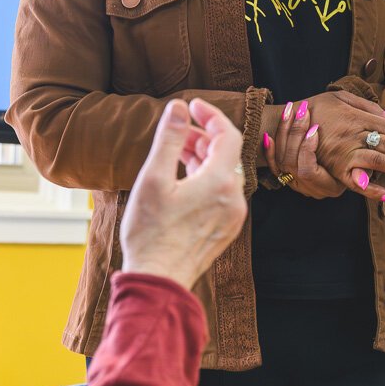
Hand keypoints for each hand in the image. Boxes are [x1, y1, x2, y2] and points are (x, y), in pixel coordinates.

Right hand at [121, 99, 248, 287]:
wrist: (158, 281)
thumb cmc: (151, 232)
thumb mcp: (153, 179)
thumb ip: (168, 139)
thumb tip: (178, 107)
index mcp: (219, 182)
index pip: (227, 134)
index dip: (210, 115)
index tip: (191, 105)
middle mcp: (233, 198)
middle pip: (225, 154)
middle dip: (201, 137)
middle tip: (176, 131)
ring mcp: (232, 216)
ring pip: (223, 174)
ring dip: (202, 158)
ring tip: (174, 153)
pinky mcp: (225, 229)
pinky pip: (221, 193)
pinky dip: (205, 179)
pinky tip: (181, 181)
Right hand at [278, 92, 384, 204]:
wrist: (284, 121)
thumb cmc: (315, 107)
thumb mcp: (342, 97)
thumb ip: (370, 106)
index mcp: (359, 116)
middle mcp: (355, 133)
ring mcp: (346, 151)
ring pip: (381, 160)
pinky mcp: (335, 168)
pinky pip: (357, 181)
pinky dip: (373, 190)